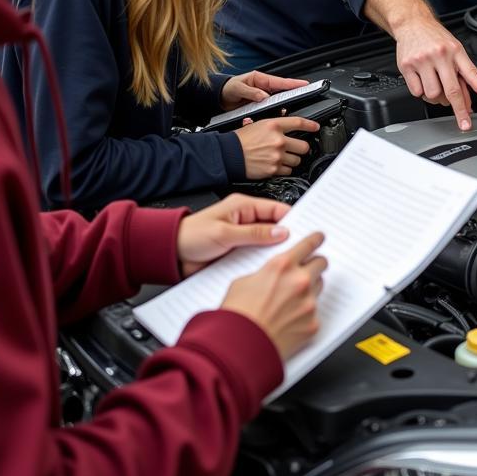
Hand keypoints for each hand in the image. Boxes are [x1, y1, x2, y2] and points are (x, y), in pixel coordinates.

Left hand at [176, 193, 290, 276]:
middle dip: (286, 236)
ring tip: (285, 260)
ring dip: (273, 251)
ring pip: (266, 243)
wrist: (170, 254)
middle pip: (274, 226)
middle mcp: (244, 220)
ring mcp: (242, 237)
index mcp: (243, 206)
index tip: (307, 230)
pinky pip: (255, 255)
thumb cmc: (190, 236)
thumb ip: (254, 232)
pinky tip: (268, 269)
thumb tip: (281, 231)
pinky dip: (262, 261)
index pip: (276, 209)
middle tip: (300, 247)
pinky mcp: (237, 252)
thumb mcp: (225, 233)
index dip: (292, 219)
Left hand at [220, 71, 308, 110]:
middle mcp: (263, 86)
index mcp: (260, 79)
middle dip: (294, 93)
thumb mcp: (238, 88)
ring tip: (290, 109)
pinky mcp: (261, 104)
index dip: (293, 83)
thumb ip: (251, 92)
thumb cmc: (228, 89)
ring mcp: (263, 95)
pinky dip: (275, 111)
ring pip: (278, 100)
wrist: (220, 98)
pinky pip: (271, 107)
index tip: (304, 84)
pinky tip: (278, 115)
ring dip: (284, 105)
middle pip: (283, 90)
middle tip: (305, 95)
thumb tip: (264, 96)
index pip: (279, 81)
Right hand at [222, 232, 327, 360]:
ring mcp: (309, 304)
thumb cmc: (237, 316)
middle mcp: (300, 281)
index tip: (320, 238)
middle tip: (308, 269)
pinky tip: (289, 320)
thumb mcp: (244, 282)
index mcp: (282, 266)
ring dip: (310, 288)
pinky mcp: (313, 324)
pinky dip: (305, 314)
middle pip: (321, 264)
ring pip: (319, 287)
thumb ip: (266, 273)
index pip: (309, 245)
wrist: (239, 348)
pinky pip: (314, 313)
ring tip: (292, 299)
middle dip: (315, 264)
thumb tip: (274, 275)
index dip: (316, 240)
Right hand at [238, 115, 319, 178]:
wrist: (229, 154)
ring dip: (292, 160)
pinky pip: (288, 171)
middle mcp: (278, 140)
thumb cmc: (240, 140)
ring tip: (282, 158)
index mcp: (274, 126)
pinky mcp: (274, 169)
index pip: (299, 123)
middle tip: (295, 148)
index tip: (315, 127)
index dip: (310, 125)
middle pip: (304, 146)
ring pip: (297, 160)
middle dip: (301, 148)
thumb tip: (286, 126)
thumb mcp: (258, 124)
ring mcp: (277, 156)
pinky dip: (284, 169)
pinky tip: (277, 165)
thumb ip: (274, 126)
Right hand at [395, 17, 476, 130]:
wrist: (412, 23)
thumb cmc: (436, 39)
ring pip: (432, 94)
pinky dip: (421, 91)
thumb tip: (469, 102)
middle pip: (451, 91)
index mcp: (456, 51)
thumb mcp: (456, 51)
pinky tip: (423, 81)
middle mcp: (439, 55)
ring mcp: (422, 60)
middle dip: (458, 110)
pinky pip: (416, 91)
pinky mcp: (406, 66)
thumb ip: (466, 76)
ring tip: (436, 85)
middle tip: (462, 120)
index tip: (473, 115)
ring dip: (436, 97)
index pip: (471, 76)